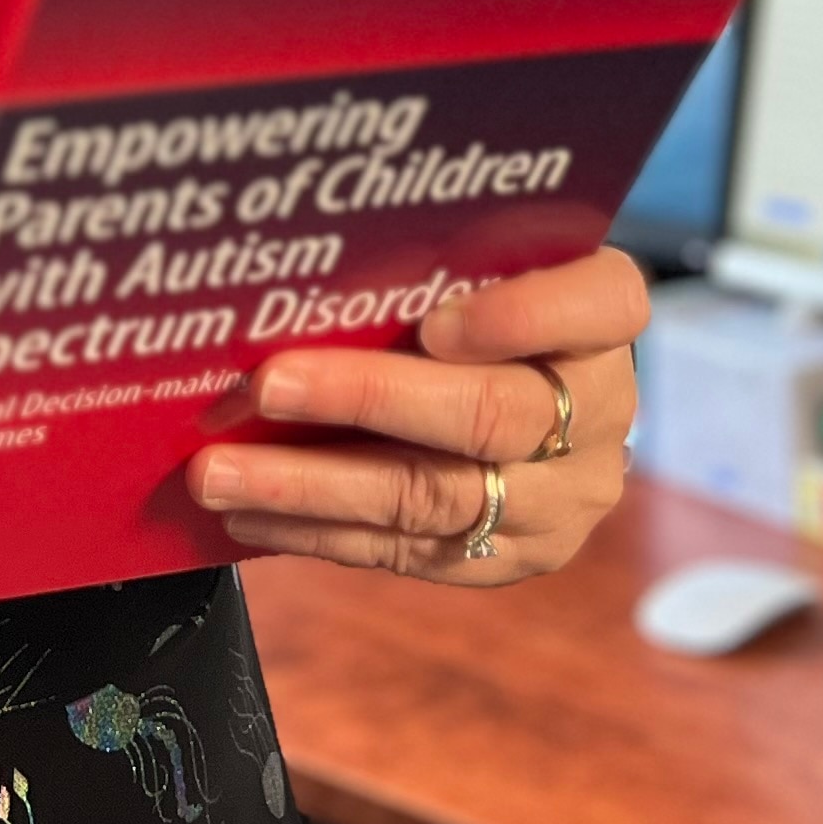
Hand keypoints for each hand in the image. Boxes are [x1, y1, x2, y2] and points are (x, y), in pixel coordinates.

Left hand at [186, 246, 648, 585]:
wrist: (533, 401)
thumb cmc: (477, 304)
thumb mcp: (476, 267)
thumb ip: (429, 265)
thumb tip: (300, 272)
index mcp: (602, 323)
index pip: (600, 305)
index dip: (522, 315)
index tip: (433, 321)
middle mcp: (602, 415)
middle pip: (492, 414)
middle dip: (366, 398)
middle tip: (265, 386)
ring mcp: (562, 500)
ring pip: (435, 496)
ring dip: (312, 485)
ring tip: (220, 473)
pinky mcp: (514, 558)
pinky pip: (410, 552)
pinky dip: (320, 532)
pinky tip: (249, 515)